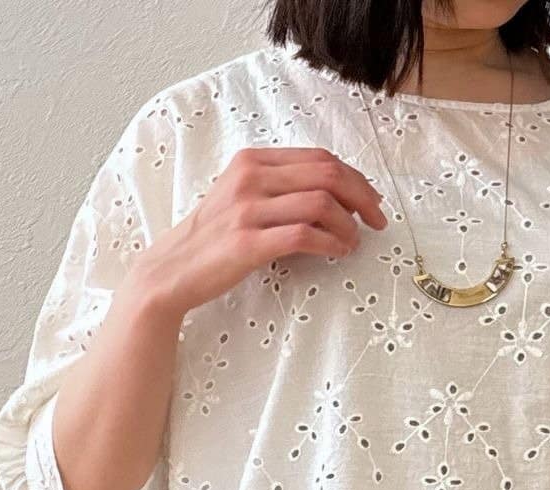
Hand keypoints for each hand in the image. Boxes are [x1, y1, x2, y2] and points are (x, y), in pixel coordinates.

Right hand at [130, 146, 387, 317]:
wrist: (172, 271)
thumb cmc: (213, 240)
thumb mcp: (241, 198)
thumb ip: (278, 189)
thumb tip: (331, 196)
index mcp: (253, 161)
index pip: (319, 158)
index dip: (354, 177)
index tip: (370, 199)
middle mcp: (251, 178)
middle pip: (327, 174)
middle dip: (361, 196)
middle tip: (377, 219)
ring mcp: (248, 209)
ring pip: (320, 203)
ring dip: (348, 225)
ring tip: (354, 242)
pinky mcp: (248, 243)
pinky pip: (304, 235)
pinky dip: (331, 243)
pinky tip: (339, 253)